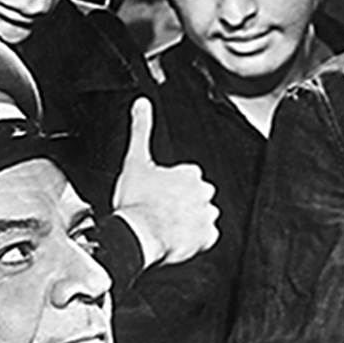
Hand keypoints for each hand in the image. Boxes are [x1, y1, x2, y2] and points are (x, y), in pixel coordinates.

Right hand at [112, 96, 218, 268]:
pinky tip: (177, 238)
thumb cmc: (135, 201)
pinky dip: (194, 239)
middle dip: (183, 202)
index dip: (171, 187)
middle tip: (161, 210)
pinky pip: (205, 237)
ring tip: (166, 225)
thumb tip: (142, 103)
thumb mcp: (135, 160)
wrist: (137, 235)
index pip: (187, 178)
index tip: (158, 194)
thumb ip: (141, 129)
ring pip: (202, 216)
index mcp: (191, 174)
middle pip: (197, 196)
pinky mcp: (209, 237)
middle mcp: (205, 192)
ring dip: (189, 220)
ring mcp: (208, 215)